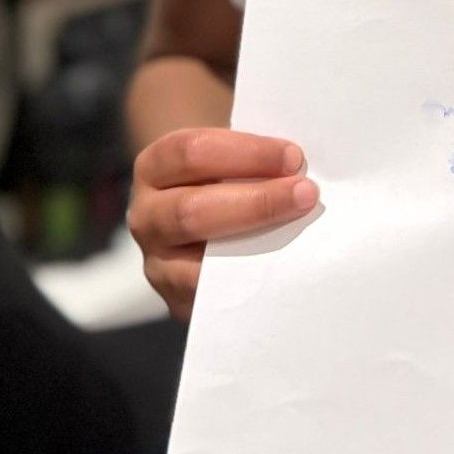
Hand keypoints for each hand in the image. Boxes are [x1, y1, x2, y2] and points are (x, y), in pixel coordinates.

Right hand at [127, 128, 318, 320]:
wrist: (200, 221)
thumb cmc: (223, 180)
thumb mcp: (227, 157)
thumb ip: (256, 157)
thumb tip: (301, 166)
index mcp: (155, 168)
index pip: (192, 153)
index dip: (247, 153)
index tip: (293, 157)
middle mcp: (147, 216)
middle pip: (192, 210)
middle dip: (257, 202)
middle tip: (306, 193)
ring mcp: (159, 263)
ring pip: (200, 262)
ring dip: (258, 246)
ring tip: (301, 231)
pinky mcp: (178, 300)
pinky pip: (214, 298)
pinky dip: (251, 284)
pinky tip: (285, 268)